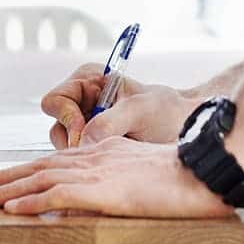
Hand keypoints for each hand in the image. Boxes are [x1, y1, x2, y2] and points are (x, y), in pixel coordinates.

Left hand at [0, 137, 231, 217]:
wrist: (201, 172)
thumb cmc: (180, 174)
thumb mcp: (140, 171)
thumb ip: (114, 177)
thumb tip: (93, 192)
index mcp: (101, 151)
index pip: (52, 160)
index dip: (23, 169)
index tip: (1, 178)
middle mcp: (91, 157)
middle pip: (37, 166)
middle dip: (4, 176)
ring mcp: (94, 172)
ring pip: (38, 179)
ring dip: (6, 189)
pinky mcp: (100, 189)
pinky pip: (56, 195)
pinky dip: (30, 201)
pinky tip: (11, 208)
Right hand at [41, 63, 197, 147]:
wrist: (188, 130)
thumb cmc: (168, 111)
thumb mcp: (140, 111)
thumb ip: (109, 122)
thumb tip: (83, 142)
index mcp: (88, 81)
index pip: (56, 99)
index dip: (67, 118)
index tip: (86, 133)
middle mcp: (82, 103)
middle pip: (57, 126)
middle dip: (75, 140)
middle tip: (100, 149)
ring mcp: (86, 126)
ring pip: (65, 146)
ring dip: (85, 153)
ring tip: (114, 152)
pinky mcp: (93, 147)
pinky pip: (79, 159)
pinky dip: (92, 163)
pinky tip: (113, 161)